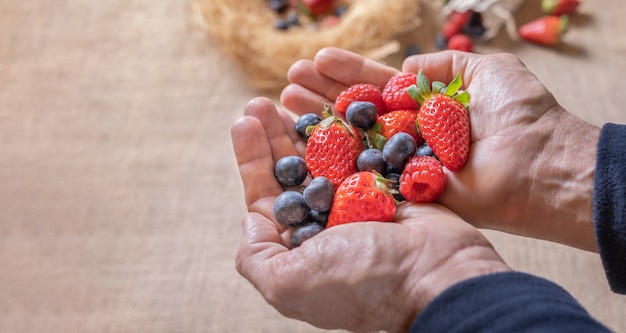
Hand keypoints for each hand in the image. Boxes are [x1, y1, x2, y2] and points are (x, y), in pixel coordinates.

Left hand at [231, 98, 509, 331]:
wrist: (437, 275)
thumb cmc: (362, 282)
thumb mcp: (289, 284)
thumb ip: (256, 256)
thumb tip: (251, 219)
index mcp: (301, 247)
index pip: (266, 196)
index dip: (252, 160)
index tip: (243, 123)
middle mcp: (327, 224)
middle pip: (293, 171)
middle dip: (274, 136)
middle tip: (259, 104)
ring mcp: (359, 203)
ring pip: (325, 155)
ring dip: (304, 126)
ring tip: (288, 94)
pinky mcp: (389, 185)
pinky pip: (362, 149)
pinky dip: (346, 128)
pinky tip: (331, 106)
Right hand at [281, 47, 599, 251]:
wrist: (539, 162)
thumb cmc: (520, 113)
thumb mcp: (485, 69)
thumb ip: (443, 64)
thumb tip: (406, 66)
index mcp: (426, 109)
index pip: (377, 89)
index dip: (347, 74)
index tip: (317, 59)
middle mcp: (409, 138)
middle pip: (357, 115)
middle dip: (323, 95)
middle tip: (289, 80)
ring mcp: (404, 167)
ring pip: (352, 144)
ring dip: (319, 123)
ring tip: (284, 101)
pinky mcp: (404, 194)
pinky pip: (362, 177)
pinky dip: (332, 163)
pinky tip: (303, 145)